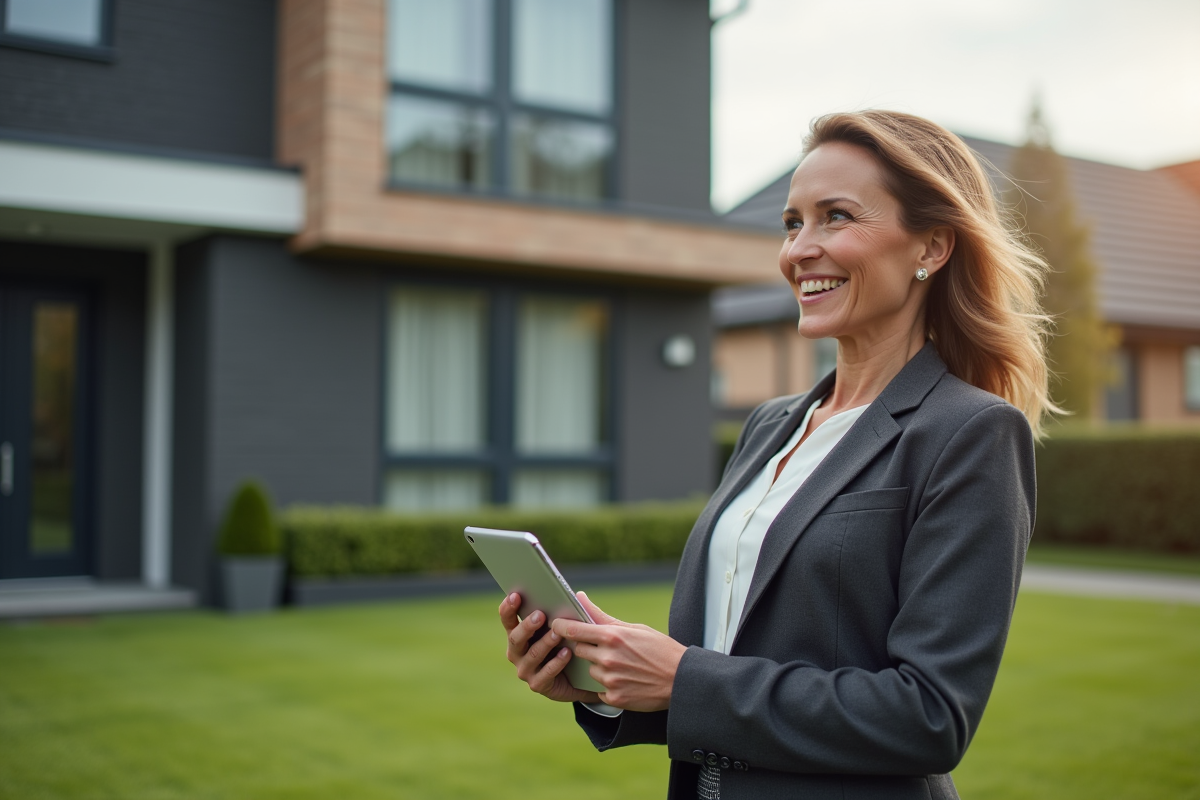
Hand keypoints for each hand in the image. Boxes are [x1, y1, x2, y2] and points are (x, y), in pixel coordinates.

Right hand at [499, 592, 601, 703]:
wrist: (578, 679)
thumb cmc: (567, 645)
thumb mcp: (565, 629)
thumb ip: (567, 614)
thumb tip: (580, 595)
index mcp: (518, 635)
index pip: (508, 620)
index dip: (509, 608)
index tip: (516, 595)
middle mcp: (517, 653)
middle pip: (516, 638)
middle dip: (527, 626)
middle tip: (540, 615)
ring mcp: (525, 670)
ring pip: (532, 655)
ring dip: (545, 643)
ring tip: (558, 634)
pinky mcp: (537, 685)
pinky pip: (546, 673)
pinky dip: (557, 662)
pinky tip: (567, 652)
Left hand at [551, 591, 686, 711]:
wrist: (682, 680)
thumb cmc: (660, 650)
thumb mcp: (634, 628)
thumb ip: (603, 616)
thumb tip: (580, 597)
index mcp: (612, 636)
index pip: (573, 629)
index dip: (560, 626)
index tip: (555, 624)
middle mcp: (608, 657)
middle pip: (578, 651)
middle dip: (587, 648)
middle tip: (604, 648)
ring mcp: (610, 679)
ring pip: (590, 670)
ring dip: (599, 668)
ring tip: (622, 666)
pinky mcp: (614, 697)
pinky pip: (599, 689)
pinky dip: (608, 685)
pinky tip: (626, 680)